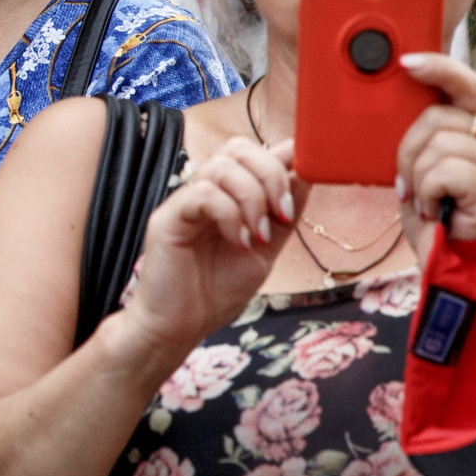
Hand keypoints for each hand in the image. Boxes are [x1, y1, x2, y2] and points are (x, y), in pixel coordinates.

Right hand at [119, 134, 296, 358]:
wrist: (179, 327)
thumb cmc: (215, 291)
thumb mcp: (266, 250)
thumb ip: (282, 215)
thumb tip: (307, 176)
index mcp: (227, 196)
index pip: (254, 153)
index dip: (285, 155)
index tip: (307, 180)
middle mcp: (204, 191)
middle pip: (239, 148)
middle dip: (271, 175)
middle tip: (282, 214)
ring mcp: (184, 202)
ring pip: (222, 166)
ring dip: (253, 198)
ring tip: (257, 236)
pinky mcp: (168, 218)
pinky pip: (203, 194)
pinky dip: (230, 216)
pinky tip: (238, 242)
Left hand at [394, 54, 475, 243]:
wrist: (460, 266)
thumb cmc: (440, 215)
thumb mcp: (424, 167)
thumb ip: (422, 136)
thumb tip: (391, 103)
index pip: (467, 85)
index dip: (440, 69)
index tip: (407, 63)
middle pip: (437, 117)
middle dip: (407, 150)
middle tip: (409, 184)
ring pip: (436, 145)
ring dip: (416, 178)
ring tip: (428, 201)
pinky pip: (443, 170)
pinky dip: (426, 192)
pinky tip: (435, 209)